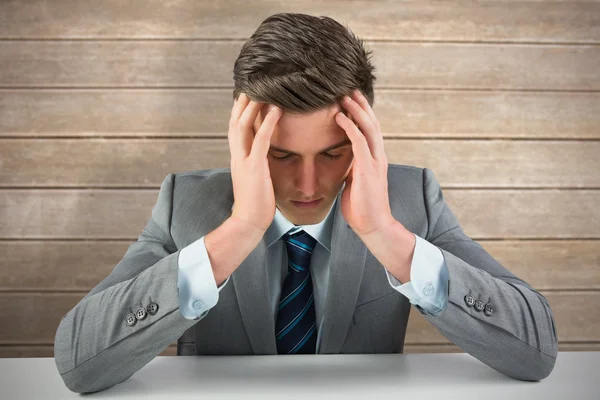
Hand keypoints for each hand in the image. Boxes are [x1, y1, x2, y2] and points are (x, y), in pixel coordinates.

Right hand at [229, 93, 281, 231]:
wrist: (248, 221)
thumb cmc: (255, 202)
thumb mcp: (253, 178)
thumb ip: (255, 163)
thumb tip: (263, 155)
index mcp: (237, 158)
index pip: (235, 129)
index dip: (240, 111)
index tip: (247, 96)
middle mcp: (237, 155)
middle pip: (235, 121)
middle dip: (243, 102)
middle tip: (253, 85)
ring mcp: (244, 160)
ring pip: (244, 125)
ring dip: (254, 106)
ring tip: (265, 90)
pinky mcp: (254, 167)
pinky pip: (261, 139)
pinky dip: (268, 122)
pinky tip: (277, 109)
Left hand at [335, 89, 395, 236]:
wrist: (373, 225)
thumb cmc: (362, 207)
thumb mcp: (354, 182)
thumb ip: (352, 168)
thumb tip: (342, 161)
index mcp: (375, 159)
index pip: (370, 130)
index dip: (362, 113)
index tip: (351, 100)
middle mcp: (378, 156)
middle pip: (372, 123)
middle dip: (361, 104)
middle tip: (349, 88)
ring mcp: (375, 162)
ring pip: (368, 128)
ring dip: (356, 110)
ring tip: (344, 96)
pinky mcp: (368, 169)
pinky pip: (360, 142)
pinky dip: (350, 127)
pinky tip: (340, 117)